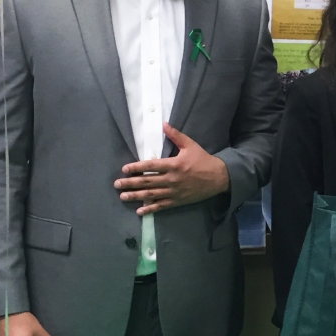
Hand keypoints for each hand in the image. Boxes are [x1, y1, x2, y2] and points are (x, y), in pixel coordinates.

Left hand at [114, 123, 228, 214]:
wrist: (218, 178)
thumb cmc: (203, 160)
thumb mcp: (190, 145)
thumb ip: (175, 135)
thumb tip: (163, 124)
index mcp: (174, 164)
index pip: (151, 166)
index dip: (137, 167)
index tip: (125, 169)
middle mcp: (172, 179)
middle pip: (147, 181)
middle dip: (130, 183)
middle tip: (116, 184)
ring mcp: (174, 192)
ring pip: (151, 194)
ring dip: (135, 196)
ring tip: (122, 196)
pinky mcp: (177, 201)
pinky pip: (161, 206)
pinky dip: (150, 208)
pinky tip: (139, 210)